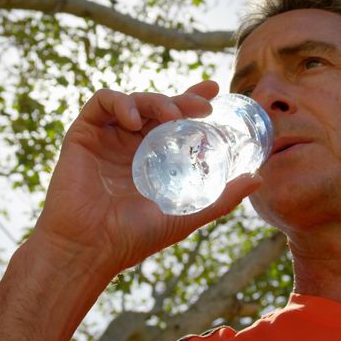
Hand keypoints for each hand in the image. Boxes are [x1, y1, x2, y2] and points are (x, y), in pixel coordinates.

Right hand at [32, 80, 261, 275]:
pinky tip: (135, 120)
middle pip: (158, 107)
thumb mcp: (186, 215)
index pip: (174, 121)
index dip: (192, 100)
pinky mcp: (83, 134)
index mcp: (151, 159)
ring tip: (172, 116)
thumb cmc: (134, 238)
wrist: (90, 249)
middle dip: (182, 99)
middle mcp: (129, 144)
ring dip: (156, 100)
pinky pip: (101, 102)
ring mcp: (106, 138)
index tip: (215, 90)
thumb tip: (258, 178)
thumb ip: (221, 198)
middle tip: (204, 104)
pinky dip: (121, 101)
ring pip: (134, 100)